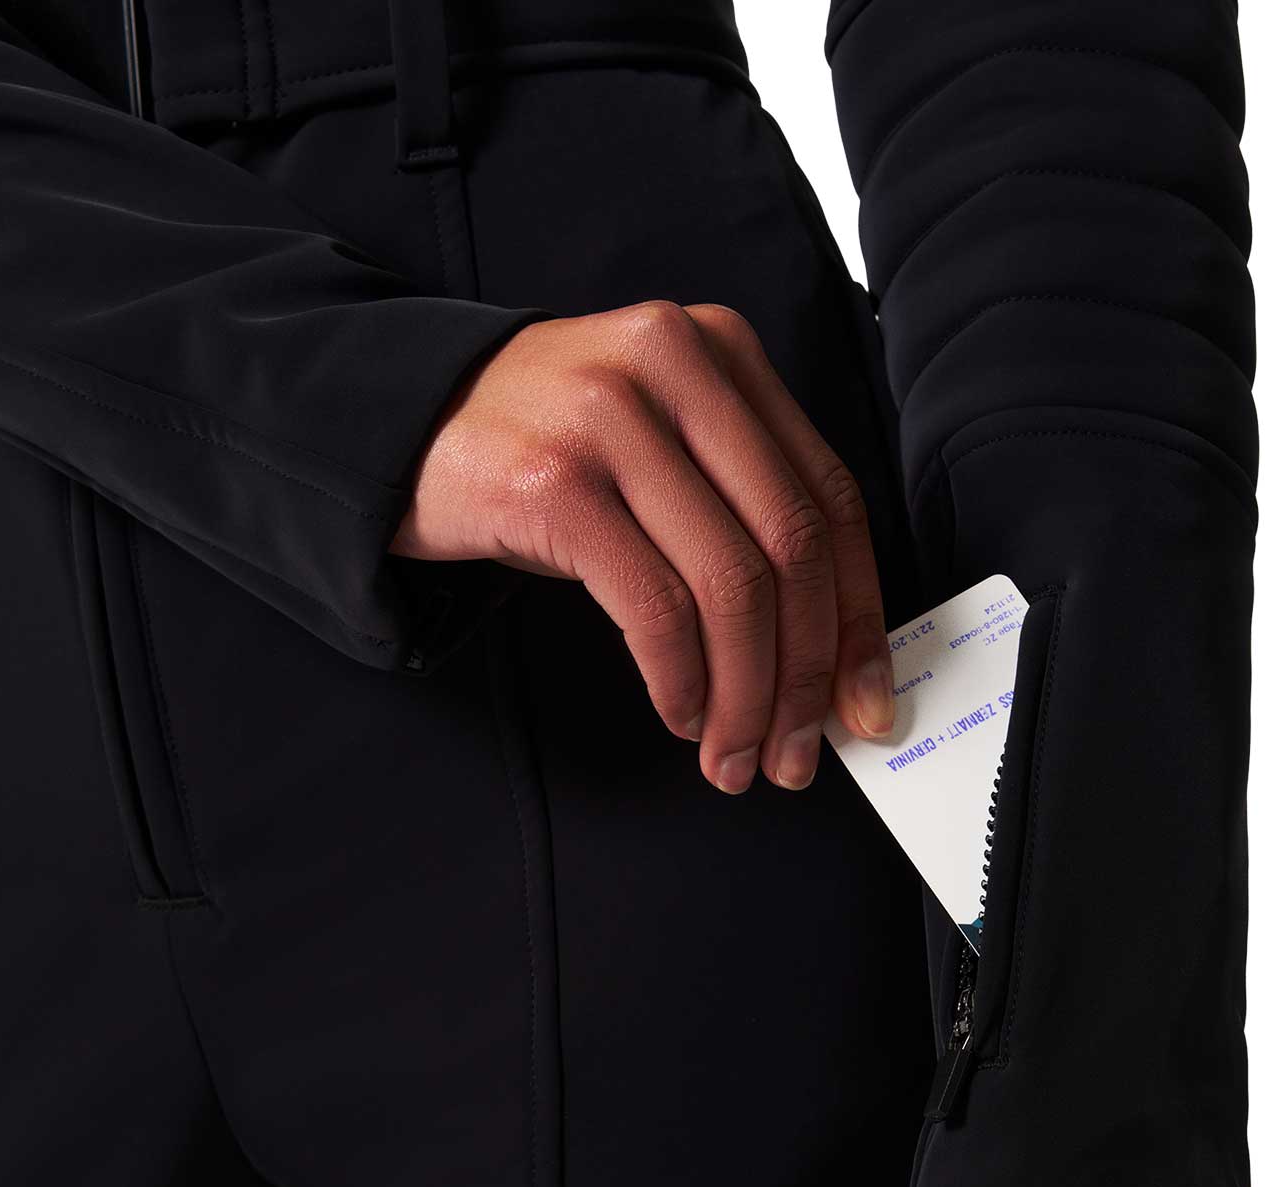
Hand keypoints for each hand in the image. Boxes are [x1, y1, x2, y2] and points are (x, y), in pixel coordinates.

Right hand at [391, 301, 895, 792]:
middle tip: (798, 756)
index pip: (829, 500)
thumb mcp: (655, 443)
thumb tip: (824, 654)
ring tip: (736, 758)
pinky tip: (680, 715)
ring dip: (745, 697)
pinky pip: (654, 609)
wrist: (397, 424)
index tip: (867, 702)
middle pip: (789, 548)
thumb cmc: (543, 452)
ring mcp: (612, 419)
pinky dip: (681, 681)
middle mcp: (676, 366)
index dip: (861, 616)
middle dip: (807, 675)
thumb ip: (737, 508)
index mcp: (722, 352)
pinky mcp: (555, 484)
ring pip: (730, 586)